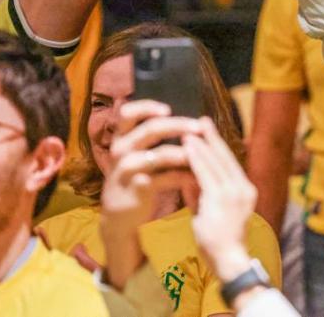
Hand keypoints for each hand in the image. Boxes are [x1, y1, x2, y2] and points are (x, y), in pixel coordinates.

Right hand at [101, 99, 198, 234]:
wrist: (118, 217)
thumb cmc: (134, 177)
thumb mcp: (134, 154)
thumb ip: (150, 136)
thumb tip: (184, 117)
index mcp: (121, 138)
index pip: (127, 113)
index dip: (146, 106)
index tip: (168, 108)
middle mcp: (121, 150)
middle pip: (151, 129)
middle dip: (179, 125)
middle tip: (200, 127)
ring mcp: (127, 171)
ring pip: (160, 155)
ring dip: (185, 152)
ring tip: (205, 152)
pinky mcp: (138, 189)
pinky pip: (166, 178)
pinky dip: (185, 175)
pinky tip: (198, 176)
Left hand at [185, 117, 257, 281]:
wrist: (230, 261)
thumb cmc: (221, 242)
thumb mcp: (210, 213)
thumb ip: (201, 194)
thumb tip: (188, 177)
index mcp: (246, 191)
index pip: (230, 163)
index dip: (219, 146)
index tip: (208, 132)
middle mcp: (243, 188)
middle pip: (226, 157)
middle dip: (212, 138)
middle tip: (202, 120)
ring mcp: (234, 192)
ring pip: (215, 162)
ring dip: (201, 145)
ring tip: (189, 131)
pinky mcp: (221, 198)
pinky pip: (206, 174)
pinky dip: (197, 158)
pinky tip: (188, 147)